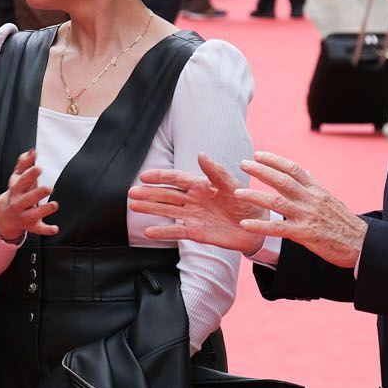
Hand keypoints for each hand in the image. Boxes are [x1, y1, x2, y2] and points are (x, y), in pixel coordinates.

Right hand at [0, 149, 56, 243]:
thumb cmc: (16, 193)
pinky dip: (47, 230)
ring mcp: (25, 216)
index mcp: (16, 190)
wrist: (5, 216)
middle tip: (48, 188)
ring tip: (54, 205)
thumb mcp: (17, 178)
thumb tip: (32, 151)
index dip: (29, 175)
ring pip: (33, 214)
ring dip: (44, 210)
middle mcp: (19, 203)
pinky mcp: (32, 226)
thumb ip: (24, 164)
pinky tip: (55, 229)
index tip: (38, 168)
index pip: (21, 182)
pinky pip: (39, 229)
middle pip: (27, 199)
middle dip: (37, 193)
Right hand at [129, 153, 265, 256]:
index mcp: (201, 185)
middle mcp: (193, 200)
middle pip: (167, 195)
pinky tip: (148, 232)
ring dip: (151, 209)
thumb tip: (201, 155)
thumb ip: (216, 172)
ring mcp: (193, 216)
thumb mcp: (233, 185)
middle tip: (131, 193)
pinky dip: (163, 232)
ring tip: (133, 206)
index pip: (176, 179)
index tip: (143, 176)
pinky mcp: (196, 232)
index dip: (160, 177)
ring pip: (167, 211)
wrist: (256, 227)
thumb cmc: (246, 202)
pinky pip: (177, 232)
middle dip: (149, 194)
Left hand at [234, 152, 368, 268]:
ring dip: (254, 195)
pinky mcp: (305, 234)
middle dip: (260, 170)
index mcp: (317, 190)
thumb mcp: (331, 200)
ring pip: (276, 201)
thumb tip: (305, 172)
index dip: (275, 160)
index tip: (259, 154)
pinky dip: (259, 226)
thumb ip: (315, 187)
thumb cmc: (346, 224)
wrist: (362, 244)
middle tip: (243, 163)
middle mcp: (311, 200)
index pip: (294, 169)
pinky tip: (245, 224)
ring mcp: (307, 216)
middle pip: (282, 180)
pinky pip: (277, 228)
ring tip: (238, 192)